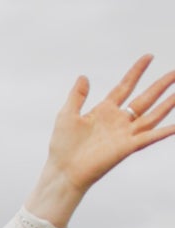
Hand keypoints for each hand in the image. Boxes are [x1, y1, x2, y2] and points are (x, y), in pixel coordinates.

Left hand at [27, 57, 174, 227]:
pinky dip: (163, 132)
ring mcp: (125, 134)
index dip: (137, 71)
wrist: (63, 170)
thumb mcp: (67, 114)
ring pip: (152, 115)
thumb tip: (84, 77)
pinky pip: (149, 137)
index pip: (125, 86)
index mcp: (105, 110)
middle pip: (145, 98)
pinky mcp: (127, 147)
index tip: (149, 57)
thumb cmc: (63, 146)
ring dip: (167, 104)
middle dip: (161, 85)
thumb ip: (77, 95)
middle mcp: (119, 121)